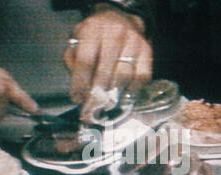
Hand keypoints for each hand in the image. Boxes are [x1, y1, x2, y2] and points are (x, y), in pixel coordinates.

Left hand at [63, 3, 152, 122]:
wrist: (121, 18)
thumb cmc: (95, 36)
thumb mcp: (78, 40)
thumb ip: (74, 62)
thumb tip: (79, 90)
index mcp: (92, 30)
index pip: (85, 61)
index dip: (80, 84)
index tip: (77, 99)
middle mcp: (114, 33)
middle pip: (104, 72)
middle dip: (97, 95)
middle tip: (93, 109)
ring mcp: (133, 41)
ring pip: (123, 76)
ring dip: (114, 95)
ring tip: (108, 106)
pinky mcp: (147, 50)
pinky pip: (141, 76)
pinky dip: (133, 90)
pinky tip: (125, 97)